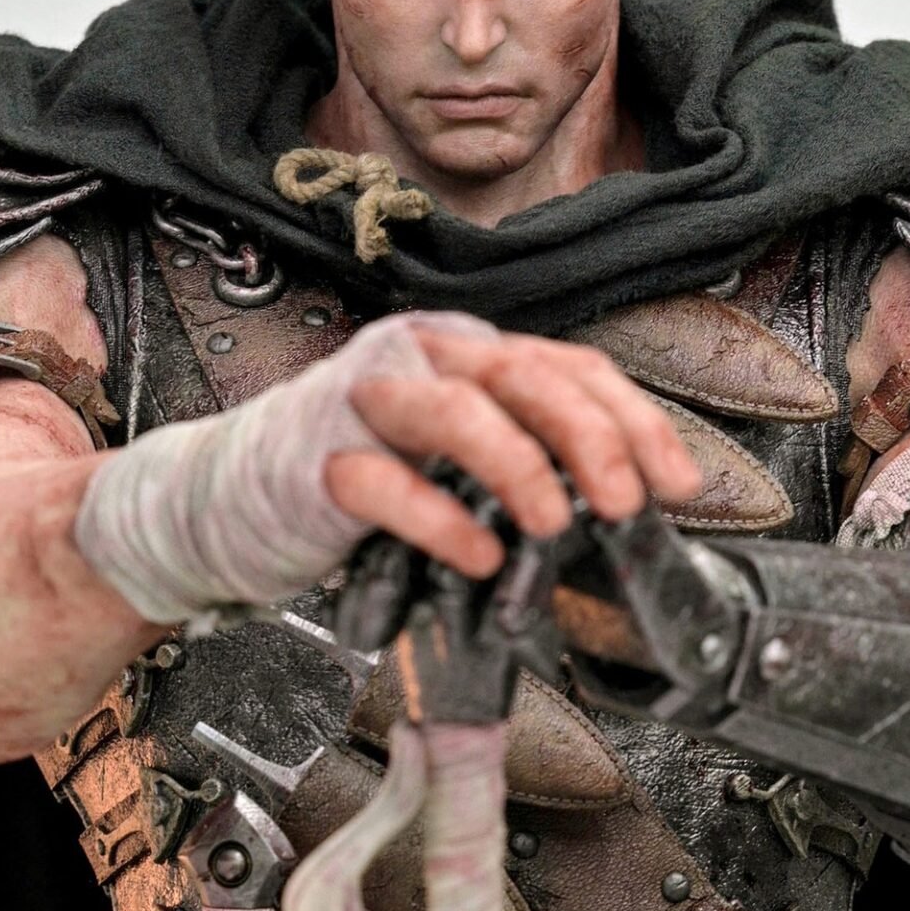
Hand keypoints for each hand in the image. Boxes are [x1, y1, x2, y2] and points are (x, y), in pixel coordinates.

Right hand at [327, 324, 700, 578]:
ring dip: (520, 467)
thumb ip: (527, 461)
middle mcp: (422, 362)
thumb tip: (624, 506)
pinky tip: (478, 555)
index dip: (635, 422)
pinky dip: (441, 520)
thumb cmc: (358, 477)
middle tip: (624, 504)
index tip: (678, 484)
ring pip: (457, 409)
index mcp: (468, 355)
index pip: (571, 367)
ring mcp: (367, 405)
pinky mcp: (321, 461)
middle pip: (525, 376)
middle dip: (592, 439)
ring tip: (556, 526)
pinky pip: (386, 482)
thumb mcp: (456, 460)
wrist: (231, 496)